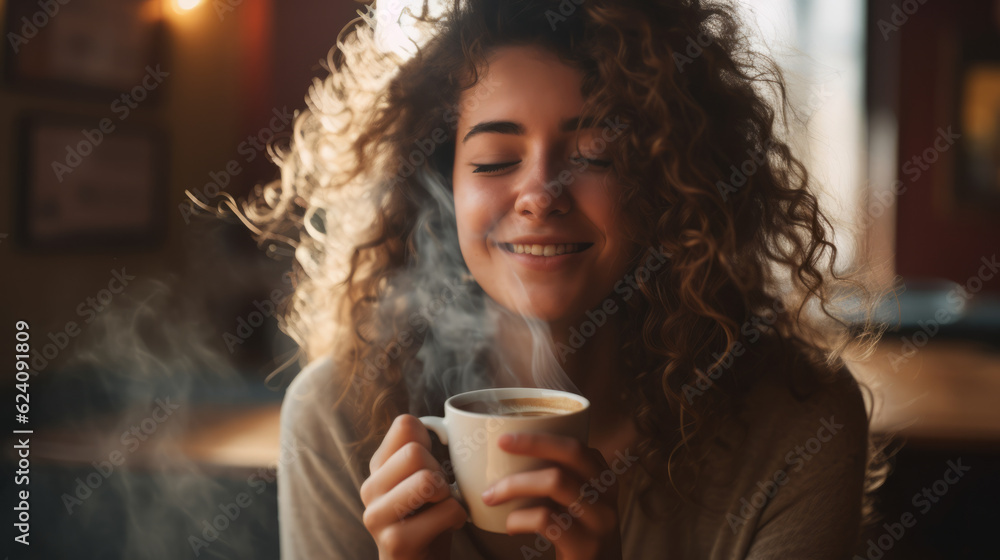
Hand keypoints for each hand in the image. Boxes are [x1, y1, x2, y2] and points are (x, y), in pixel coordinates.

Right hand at [360, 414, 466, 559]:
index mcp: (378, 467)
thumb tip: (438, 424)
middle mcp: (370, 488)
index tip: (431, 464)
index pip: (405, 425)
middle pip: (415, 452)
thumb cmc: (428, 519)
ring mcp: (377, 516)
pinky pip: (445, 511)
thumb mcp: (422, 480)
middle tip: (439, 493)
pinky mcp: (394, 541)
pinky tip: (450, 526)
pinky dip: (458, 517)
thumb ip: (422, 450)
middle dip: (440, 471)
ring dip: (447, 495)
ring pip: (426, 479)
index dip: (429, 441)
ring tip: (443, 508)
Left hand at [479, 432, 623, 559]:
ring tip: (490, 496)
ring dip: (515, 485)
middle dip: (532, 444)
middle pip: (571, 453)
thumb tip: (507, 457)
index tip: (504, 437)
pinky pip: (546, 519)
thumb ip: (558, 480)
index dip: (540, 436)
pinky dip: (520, 518)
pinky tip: (510, 525)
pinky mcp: (586, 546)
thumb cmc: (576, 538)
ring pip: (556, 481)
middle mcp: (608, 494)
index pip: (575, 445)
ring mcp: (600, 520)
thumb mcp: (575, 504)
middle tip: (500, 446)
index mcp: (603, 478)